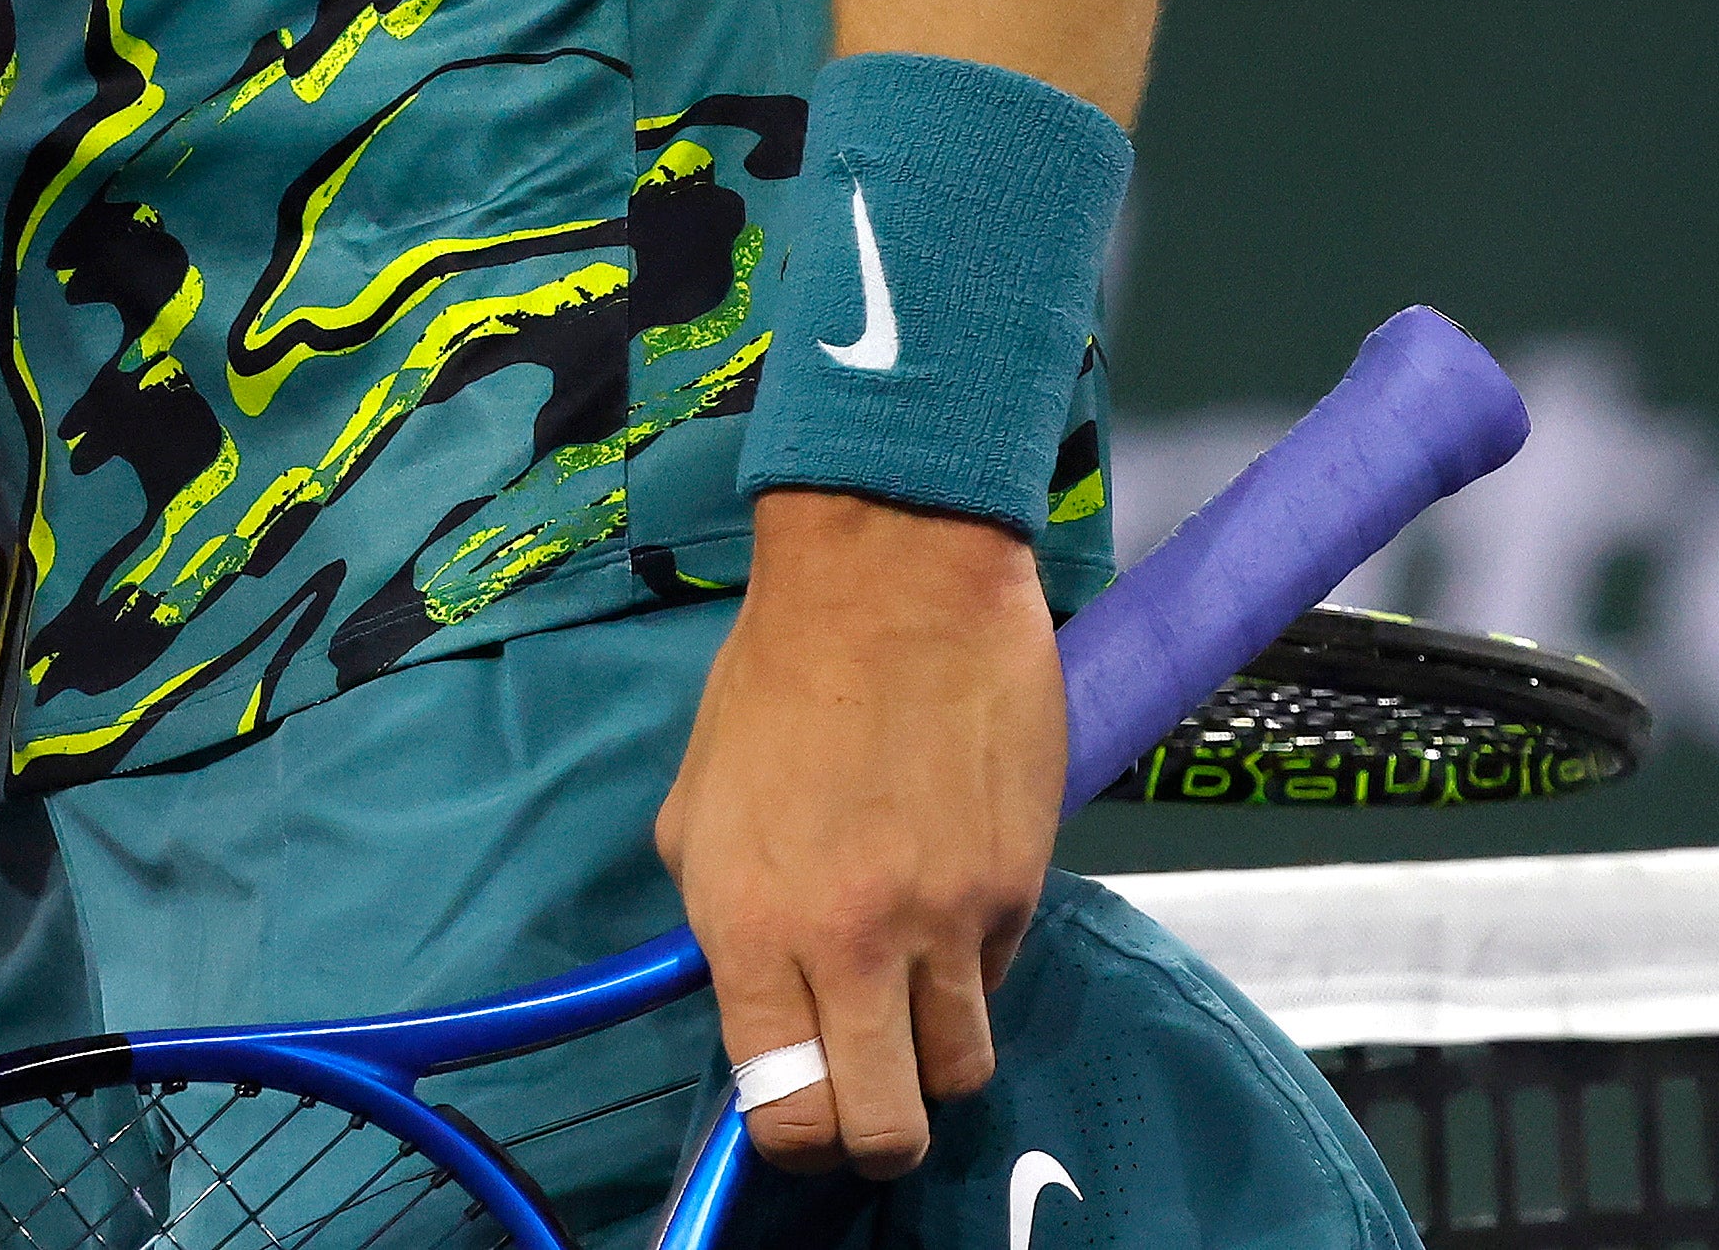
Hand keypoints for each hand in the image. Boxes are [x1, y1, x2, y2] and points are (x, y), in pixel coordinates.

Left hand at [653, 490, 1063, 1178]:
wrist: (894, 580)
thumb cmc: (778, 679)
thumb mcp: (700, 807)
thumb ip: (718, 918)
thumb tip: (750, 1000)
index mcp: (750, 925)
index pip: (784, 1110)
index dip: (791, 1137)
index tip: (796, 1116)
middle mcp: (849, 943)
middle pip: (883, 1130)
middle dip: (872, 1138)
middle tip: (865, 1095)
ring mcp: (945, 923)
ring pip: (959, 1073)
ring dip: (931, 1054)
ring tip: (908, 996)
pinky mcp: (1018, 889)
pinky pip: (996, 979)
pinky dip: (970, 968)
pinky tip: (944, 899)